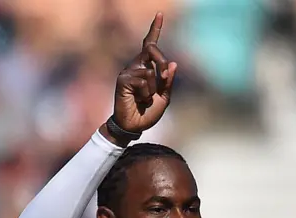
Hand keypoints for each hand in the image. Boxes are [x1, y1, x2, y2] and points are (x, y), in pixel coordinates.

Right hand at [111, 12, 176, 135]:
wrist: (135, 126)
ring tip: (145, 99)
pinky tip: (139, 101)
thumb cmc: (148, 112)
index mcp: (146, 67)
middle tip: (164, 79)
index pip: (150, 45)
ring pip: (150, 71)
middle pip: (152, 50)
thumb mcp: (163, 97)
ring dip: (153, 89)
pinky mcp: (122, 80)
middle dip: (162, 63)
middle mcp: (136, 66)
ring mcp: (128, 72)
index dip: (155, 29)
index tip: (160, 14)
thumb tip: (173, 63)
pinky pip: (143, 81)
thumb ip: (167, 81)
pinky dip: (145, 94)